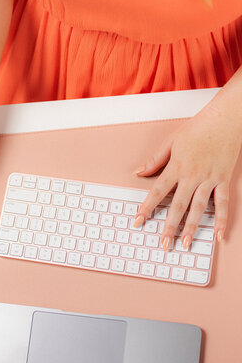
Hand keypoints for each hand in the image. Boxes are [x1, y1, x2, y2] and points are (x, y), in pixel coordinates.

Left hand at [133, 106, 241, 249]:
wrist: (225, 118)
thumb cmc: (198, 128)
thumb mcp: (171, 142)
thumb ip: (155, 160)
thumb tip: (138, 172)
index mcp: (177, 167)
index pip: (157, 192)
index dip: (146, 208)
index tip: (137, 221)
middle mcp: (192, 175)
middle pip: (177, 206)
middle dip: (169, 227)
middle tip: (163, 244)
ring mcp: (209, 179)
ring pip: (198, 208)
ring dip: (191, 227)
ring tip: (185, 243)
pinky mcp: (224, 180)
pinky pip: (222, 203)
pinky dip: (221, 219)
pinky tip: (217, 235)